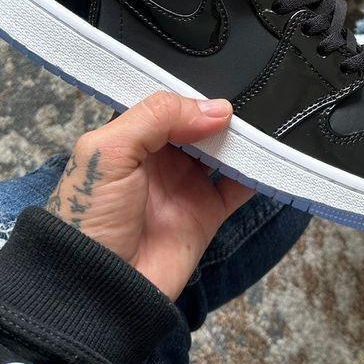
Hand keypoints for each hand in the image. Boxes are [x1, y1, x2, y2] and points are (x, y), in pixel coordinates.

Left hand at [46, 93, 251, 298]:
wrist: (97, 289)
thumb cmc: (90, 215)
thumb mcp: (110, 152)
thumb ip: (157, 117)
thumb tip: (218, 109)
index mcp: (131, 137)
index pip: (166, 103)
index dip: (191, 90)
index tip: (222, 74)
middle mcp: (160, 157)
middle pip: (200, 123)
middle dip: (223, 109)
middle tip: (253, 92)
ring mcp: (186, 185)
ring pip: (224, 150)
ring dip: (244, 137)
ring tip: (268, 118)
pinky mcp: (207, 214)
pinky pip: (240, 187)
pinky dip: (259, 172)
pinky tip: (274, 155)